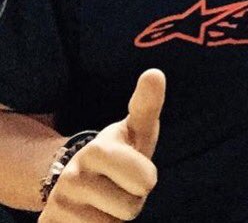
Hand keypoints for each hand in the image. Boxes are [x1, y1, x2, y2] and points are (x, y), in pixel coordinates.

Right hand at [40, 69, 165, 221]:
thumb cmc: (122, 150)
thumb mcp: (137, 128)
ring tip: (106, 199)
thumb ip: (148, 104)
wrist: (82, 175)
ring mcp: (58, 203)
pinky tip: (90, 214)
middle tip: (122, 185)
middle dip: (133, 200)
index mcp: (99, 150)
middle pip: (131, 209)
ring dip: (114, 218)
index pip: (144, 180)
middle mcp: (73, 176)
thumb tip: (155, 73)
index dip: (146, 179)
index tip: (142, 173)